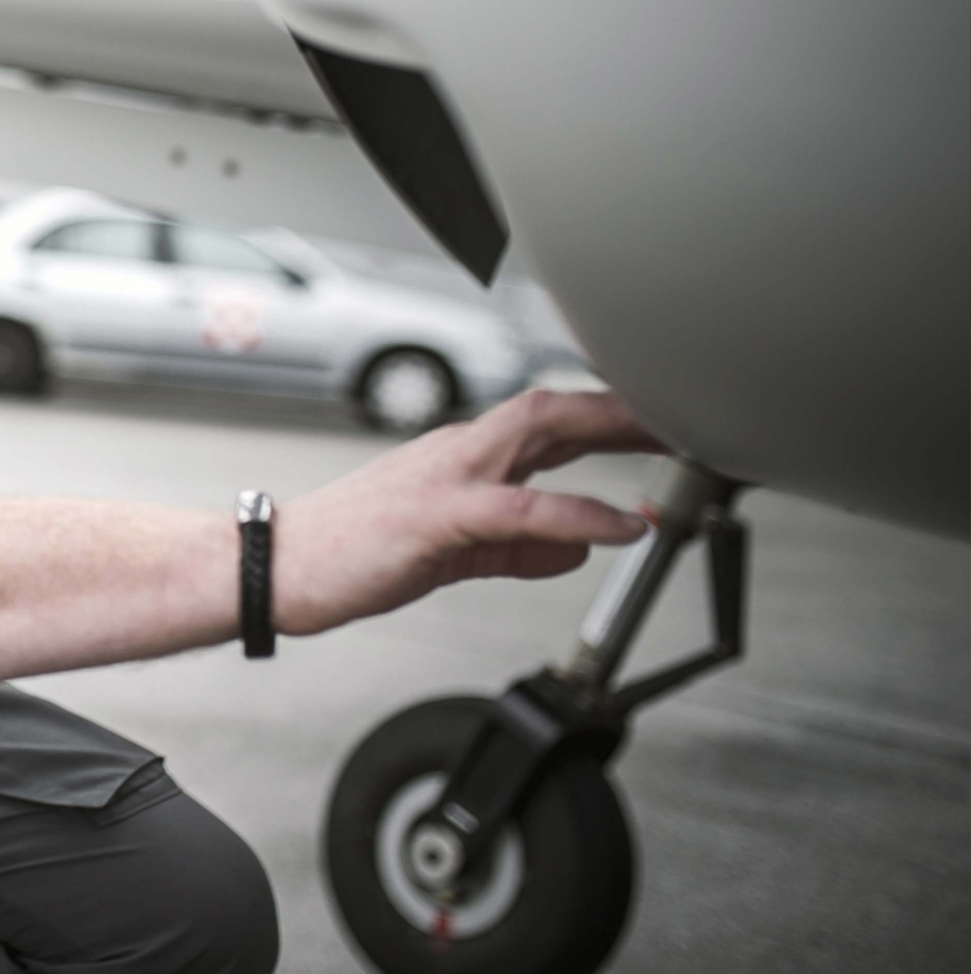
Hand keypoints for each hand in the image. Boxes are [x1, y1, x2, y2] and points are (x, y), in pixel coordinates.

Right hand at [271, 390, 660, 636]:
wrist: (278, 566)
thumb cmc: (353, 553)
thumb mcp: (456, 552)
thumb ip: (520, 547)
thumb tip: (579, 546)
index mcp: (462, 455)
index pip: (549, 421)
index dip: (612, 416)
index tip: (668, 426)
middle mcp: (459, 450)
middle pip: (554, 407)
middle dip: (627, 408)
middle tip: (693, 418)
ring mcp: (446, 475)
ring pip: (540, 432)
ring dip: (613, 434)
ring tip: (676, 451)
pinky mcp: (436, 514)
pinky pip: (522, 506)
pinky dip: (581, 511)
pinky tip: (624, 527)